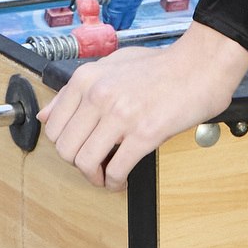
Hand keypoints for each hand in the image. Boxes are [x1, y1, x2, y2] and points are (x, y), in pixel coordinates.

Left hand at [39, 23, 247, 190]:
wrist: (200, 64)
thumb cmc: (161, 65)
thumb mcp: (111, 65)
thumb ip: (76, 89)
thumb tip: (47, 114)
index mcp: (87, 79)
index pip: (54, 127)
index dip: (64, 145)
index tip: (78, 148)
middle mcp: (98, 95)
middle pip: (66, 149)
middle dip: (77, 164)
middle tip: (93, 165)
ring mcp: (120, 115)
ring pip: (85, 162)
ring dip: (94, 177)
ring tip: (105, 176)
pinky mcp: (144, 133)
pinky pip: (116, 169)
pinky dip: (115, 183)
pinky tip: (121, 180)